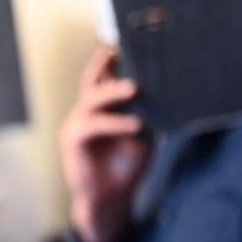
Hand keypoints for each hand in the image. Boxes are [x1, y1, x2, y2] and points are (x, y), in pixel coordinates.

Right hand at [58, 47, 150, 241]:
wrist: (110, 200)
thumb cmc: (127, 167)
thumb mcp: (143, 137)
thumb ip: (148, 116)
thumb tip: (168, 94)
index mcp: (101, 109)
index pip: (104, 77)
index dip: (112, 60)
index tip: (126, 42)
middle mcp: (85, 112)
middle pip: (91, 79)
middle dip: (104, 63)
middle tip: (120, 49)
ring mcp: (76, 125)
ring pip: (91, 99)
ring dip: (112, 91)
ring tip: (134, 88)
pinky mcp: (72, 141)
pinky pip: (94, 125)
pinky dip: (114, 124)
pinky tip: (134, 125)